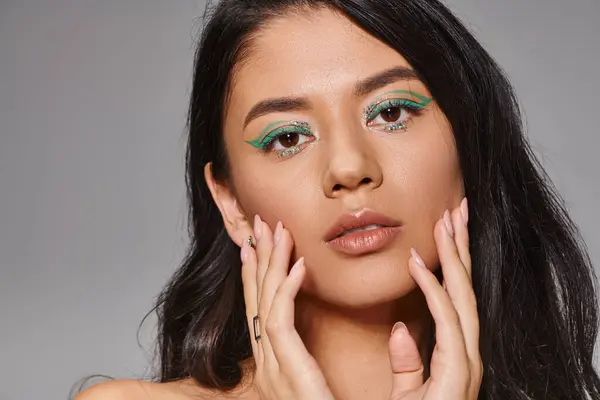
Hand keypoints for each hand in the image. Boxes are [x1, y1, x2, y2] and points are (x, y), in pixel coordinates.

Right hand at [240, 215, 334, 399]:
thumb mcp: (318, 387)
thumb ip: (316, 360)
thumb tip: (328, 335)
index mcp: (275, 365)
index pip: (262, 309)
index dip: (259, 275)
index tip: (260, 244)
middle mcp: (268, 363)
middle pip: (256, 300)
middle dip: (257, 259)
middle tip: (259, 224)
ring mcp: (272, 369)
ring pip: (264, 303)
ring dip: (269, 264)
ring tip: (275, 231)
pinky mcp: (287, 373)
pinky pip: (280, 322)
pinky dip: (286, 290)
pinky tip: (298, 264)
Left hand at [388, 198, 482, 398]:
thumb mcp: (407, 390)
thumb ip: (408, 361)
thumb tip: (401, 327)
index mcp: (453, 355)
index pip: (453, 297)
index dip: (450, 262)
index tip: (442, 227)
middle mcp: (465, 356)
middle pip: (464, 290)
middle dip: (460, 248)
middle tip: (456, 209)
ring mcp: (465, 366)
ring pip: (462, 299)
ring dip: (455, 258)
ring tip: (449, 220)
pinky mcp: (458, 377)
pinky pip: (447, 324)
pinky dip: (435, 291)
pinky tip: (421, 264)